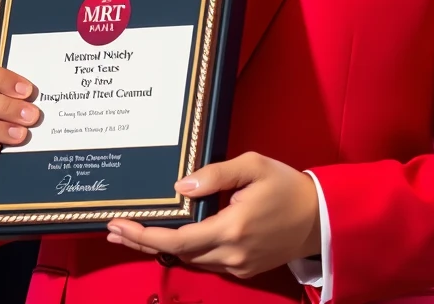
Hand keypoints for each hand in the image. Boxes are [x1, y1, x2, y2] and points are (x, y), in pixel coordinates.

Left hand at [107, 152, 320, 279]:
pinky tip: (171, 239)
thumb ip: (215, 174)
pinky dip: (185, 251)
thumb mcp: (253, 165)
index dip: (145, 235)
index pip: (178, 239)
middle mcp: (232, 253)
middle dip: (143, 242)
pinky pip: (207, 262)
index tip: (120, 226)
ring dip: (161, 248)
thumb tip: (180, 187)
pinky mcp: (244, 269)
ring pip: (191, 260)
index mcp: (233, 227)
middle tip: (114, 231)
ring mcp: (238, 265)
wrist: (319, 217)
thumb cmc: (286, 185)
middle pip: (177, 254)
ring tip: (134, 233)